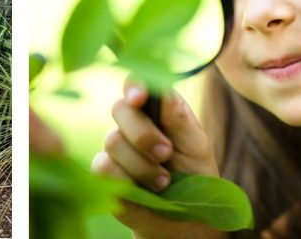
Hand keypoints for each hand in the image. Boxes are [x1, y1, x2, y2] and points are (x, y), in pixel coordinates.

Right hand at [91, 83, 221, 237]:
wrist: (184, 217)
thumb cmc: (193, 177)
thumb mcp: (197, 147)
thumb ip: (181, 121)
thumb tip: (166, 94)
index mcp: (155, 110)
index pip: (137, 84)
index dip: (134, 84)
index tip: (139, 97)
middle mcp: (131, 124)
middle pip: (120, 109)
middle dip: (143, 133)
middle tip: (165, 153)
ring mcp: (114, 148)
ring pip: (113, 141)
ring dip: (143, 166)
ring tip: (164, 182)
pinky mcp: (103, 172)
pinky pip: (103, 167)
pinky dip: (127, 180)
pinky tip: (143, 191)